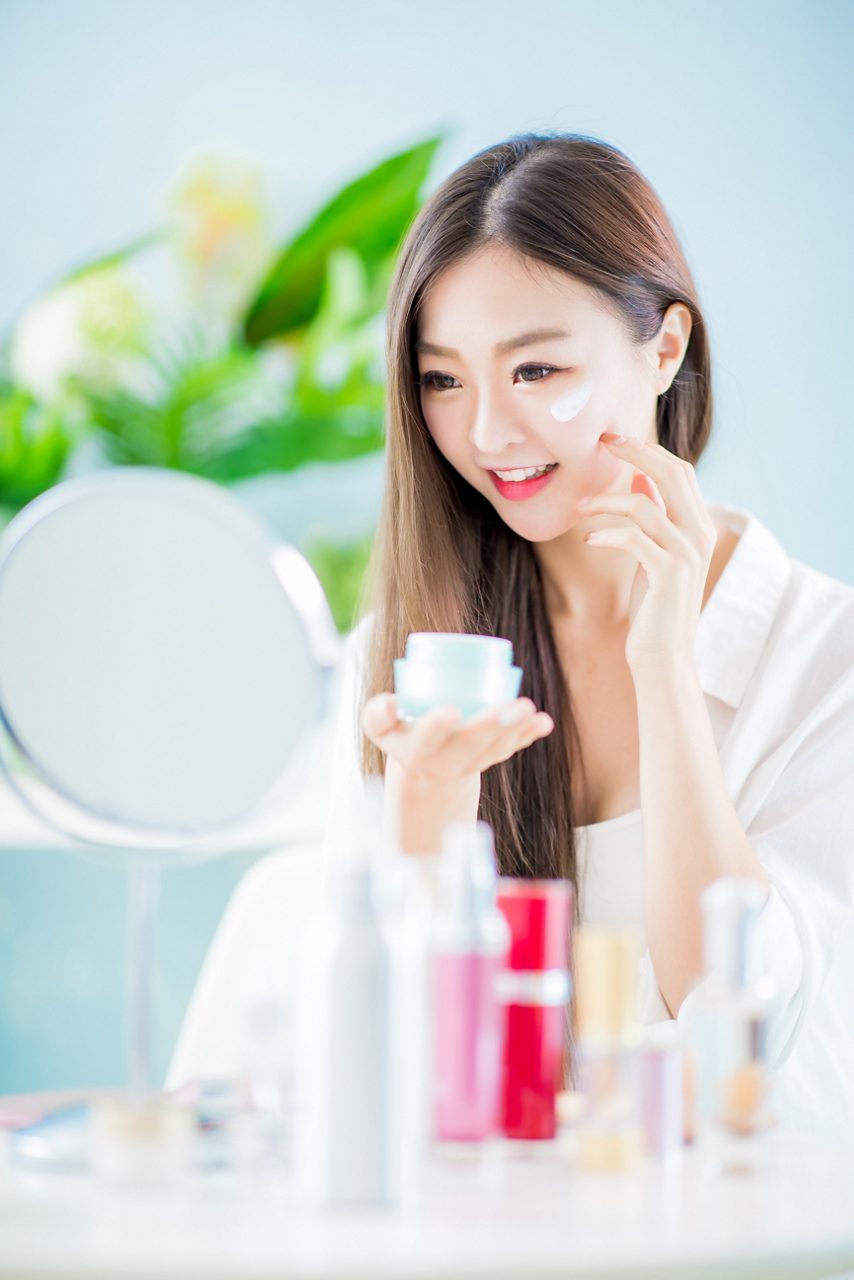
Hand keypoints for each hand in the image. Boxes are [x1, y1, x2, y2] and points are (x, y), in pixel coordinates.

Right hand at [362, 693, 553, 787]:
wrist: (426, 766)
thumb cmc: (402, 733)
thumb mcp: (381, 728)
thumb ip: (378, 714)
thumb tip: (390, 703)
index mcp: (416, 751)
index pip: (425, 739)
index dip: (436, 726)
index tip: (450, 710)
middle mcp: (445, 762)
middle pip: (468, 744)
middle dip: (490, 725)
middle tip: (510, 706)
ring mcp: (472, 762)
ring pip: (494, 748)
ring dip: (515, 729)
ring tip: (529, 710)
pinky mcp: (491, 757)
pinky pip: (511, 747)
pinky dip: (529, 735)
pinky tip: (544, 722)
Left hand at [576, 432, 716, 676]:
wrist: (664, 656)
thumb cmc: (654, 606)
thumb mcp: (653, 554)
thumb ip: (653, 516)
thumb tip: (640, 476)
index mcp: (698, 526)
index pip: (680, 471)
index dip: (649, 449)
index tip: (614, 438)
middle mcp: (700, 535)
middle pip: (671, 474)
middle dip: (635, 452)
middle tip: (601, 442)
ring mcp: (687, 554)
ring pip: (645, 504)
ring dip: (606, 500)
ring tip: (579, 507)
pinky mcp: (668, 575)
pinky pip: (634, 538)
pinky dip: (607, 533)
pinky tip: (589, 539)